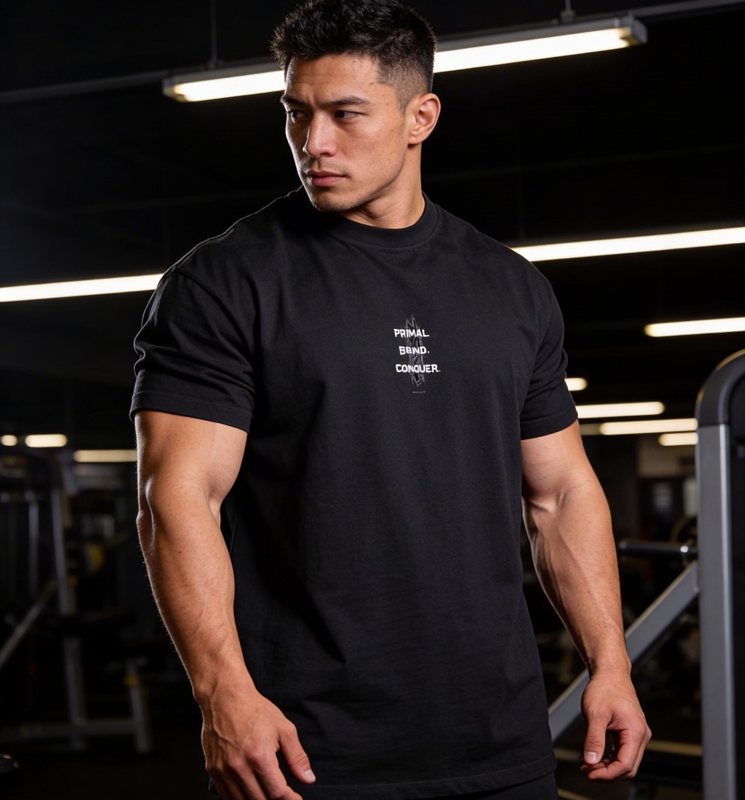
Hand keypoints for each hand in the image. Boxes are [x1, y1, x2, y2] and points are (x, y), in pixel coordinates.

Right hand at [200, 682, 314, 799]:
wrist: (225, 698)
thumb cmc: (254, 710)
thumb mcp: (284, 729)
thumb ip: (297, 756)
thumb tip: (308, 778)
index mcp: (260, 756)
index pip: (277, 793)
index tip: (296, 798)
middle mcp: (239, 767)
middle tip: (285, 796)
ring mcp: (224, 771)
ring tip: (269, 794)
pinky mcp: (213, 771)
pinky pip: (227, 797)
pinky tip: (252, 793)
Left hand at [580, 670, 650, 780]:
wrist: (610, 673)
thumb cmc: (604, 688)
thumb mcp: (595, 713)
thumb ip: (594, 739)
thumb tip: (591, 761)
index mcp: (635, 732)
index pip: (625, 765)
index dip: (607, 774)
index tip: (589, 773)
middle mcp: (640, 735)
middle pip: (628, 767)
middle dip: (607, 773)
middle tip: (586, 771)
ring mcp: (637, 734)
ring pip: (625, 762)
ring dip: (607, 767)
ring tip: (588, 765)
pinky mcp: (630, 732)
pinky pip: (622, 752)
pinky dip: (609, 758)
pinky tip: (595, 758)